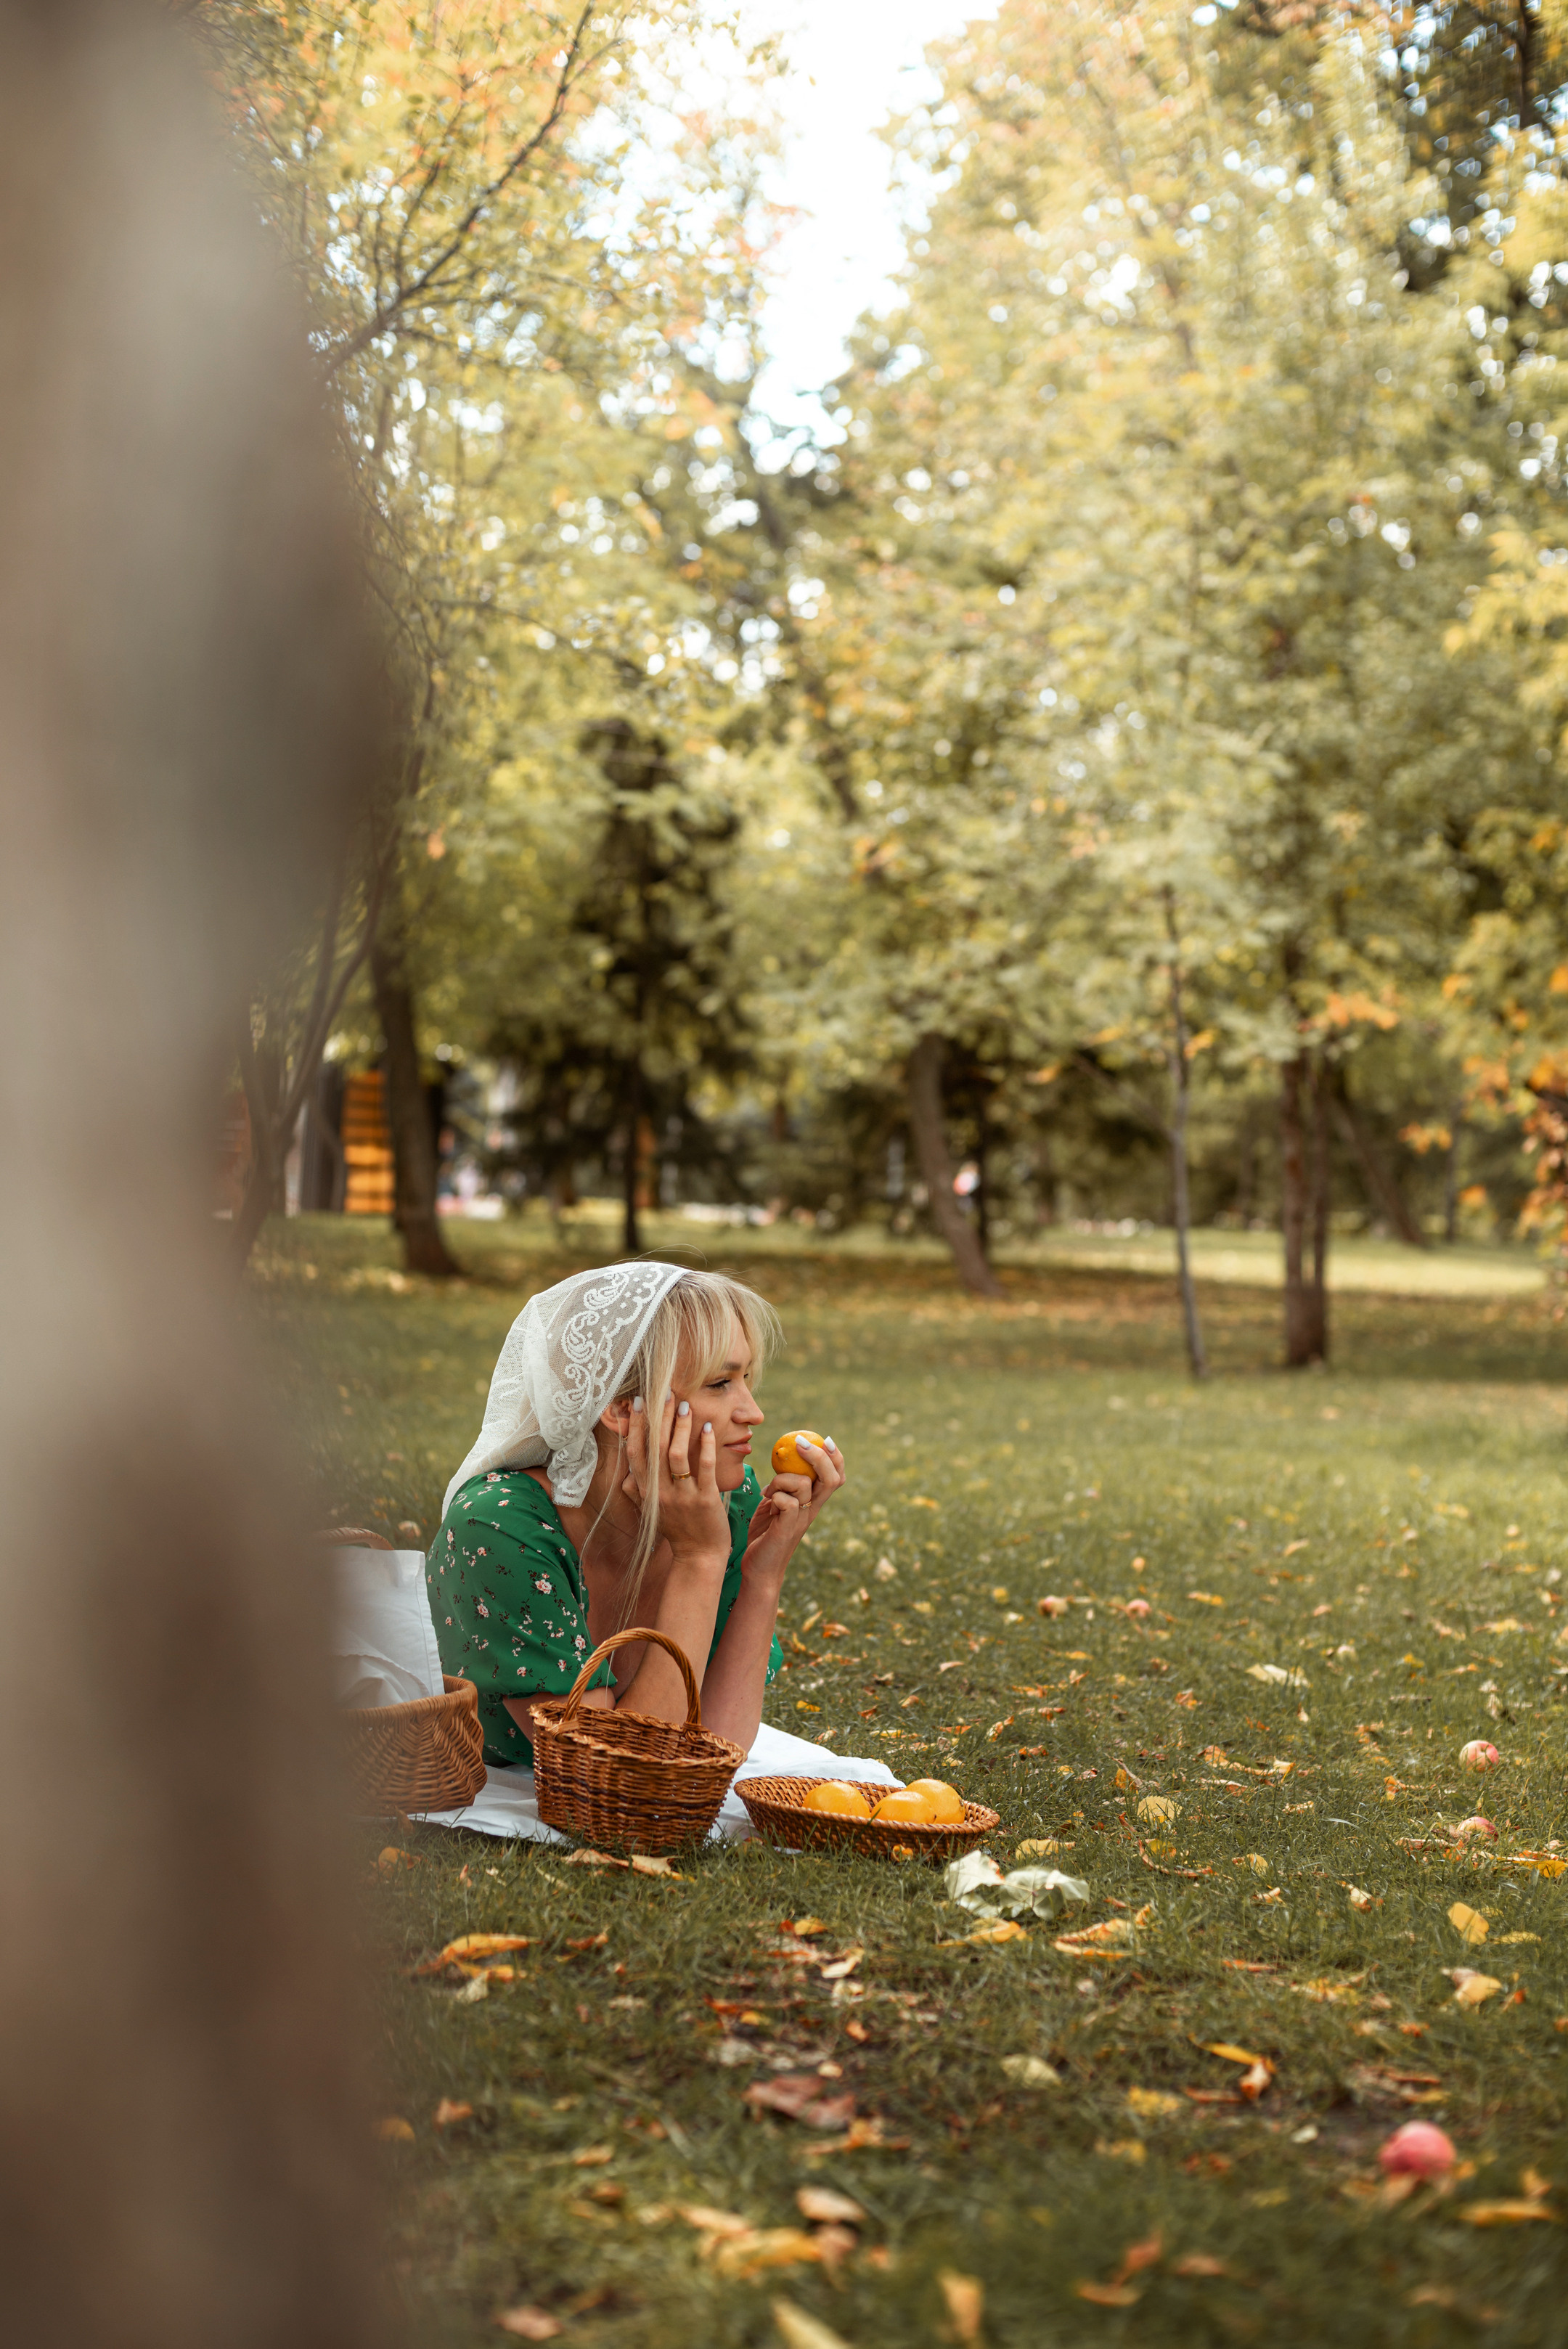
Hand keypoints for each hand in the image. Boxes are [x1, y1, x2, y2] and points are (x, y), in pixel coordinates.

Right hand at [621, 1394, 729, 1568]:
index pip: (636, 1453)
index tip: (640, 1402)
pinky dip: (705, 1445)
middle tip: (666, 1393)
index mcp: (646, 1492)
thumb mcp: (652, 1508)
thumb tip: (626, 1465)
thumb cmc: (677, 1528)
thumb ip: (638, 1488)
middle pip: (655, 1448)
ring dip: (680, 1427)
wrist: (698, 1556)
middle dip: (660, 1417)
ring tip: (685, 1405)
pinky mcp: (704, 1500)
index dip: (637, 1426)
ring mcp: (682, 1497)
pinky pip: (703, 1467)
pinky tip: (708, 1428)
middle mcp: (660, 1493)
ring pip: (676, 1454)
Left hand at [741, 1435, 844, 1587]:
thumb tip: (782, 1456)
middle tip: (800, 1443)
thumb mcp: (775, 1501)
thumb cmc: (765, 1533)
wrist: (759, 1568)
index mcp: (813, 1502)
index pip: (836, 1476)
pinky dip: (774, 1495)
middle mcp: (812, 1510)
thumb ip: (783, 1483)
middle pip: (832, 1478)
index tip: (824, 1439)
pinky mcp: (787, 1529)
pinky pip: (787, 1502)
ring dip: (782, 1478)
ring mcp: (801, 1520)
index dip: (836, 1456)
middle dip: (819, 1456)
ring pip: (804, 1485)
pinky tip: (765, 1503)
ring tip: (767, 1491)